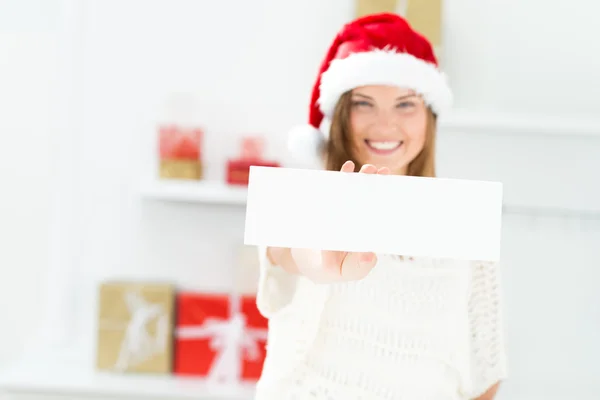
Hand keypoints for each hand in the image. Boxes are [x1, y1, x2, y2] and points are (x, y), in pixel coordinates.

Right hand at [292, 161, 389, 282]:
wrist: (299, 258)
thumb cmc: (322, 268)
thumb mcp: (336, 273)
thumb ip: (355, 269)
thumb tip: (371, 256)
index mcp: (363, 234)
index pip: (376, 217)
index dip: (385, 205)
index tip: (391, 194)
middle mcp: (355, 218)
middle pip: (369, 199)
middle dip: (377, 186)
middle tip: (382, 173)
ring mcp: (341, 208)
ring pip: (355, 190)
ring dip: (363, 178)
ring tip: (370, 169)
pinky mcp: (326, 201)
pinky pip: (336, 186)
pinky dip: (343, 176)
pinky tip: (349, 167)